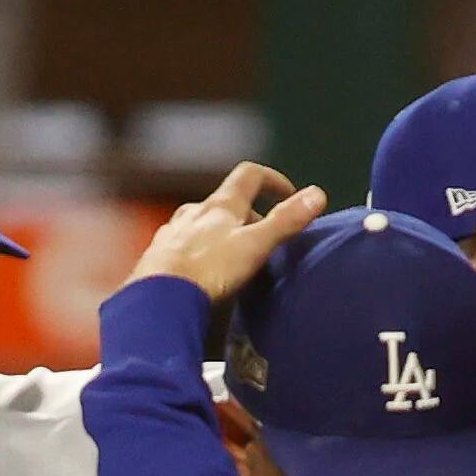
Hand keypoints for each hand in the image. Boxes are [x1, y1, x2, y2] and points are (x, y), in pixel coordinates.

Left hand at [129, 162, 328, 302]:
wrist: (158, 299)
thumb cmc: (208, 271)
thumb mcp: (255, 246)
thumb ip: (285, 222)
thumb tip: (318, 194)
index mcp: (220, 206)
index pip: (249, 176)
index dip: (272, 179)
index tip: (288, 192)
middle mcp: (193, 213)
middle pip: (225, 204)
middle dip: (247, 215)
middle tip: (263, 238)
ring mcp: (172, 234)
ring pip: (200, 224)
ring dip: (218, 233)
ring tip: (231, 255)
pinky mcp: (157, 258)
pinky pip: (180, 248)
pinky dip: (195, 253)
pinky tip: (198, 273)